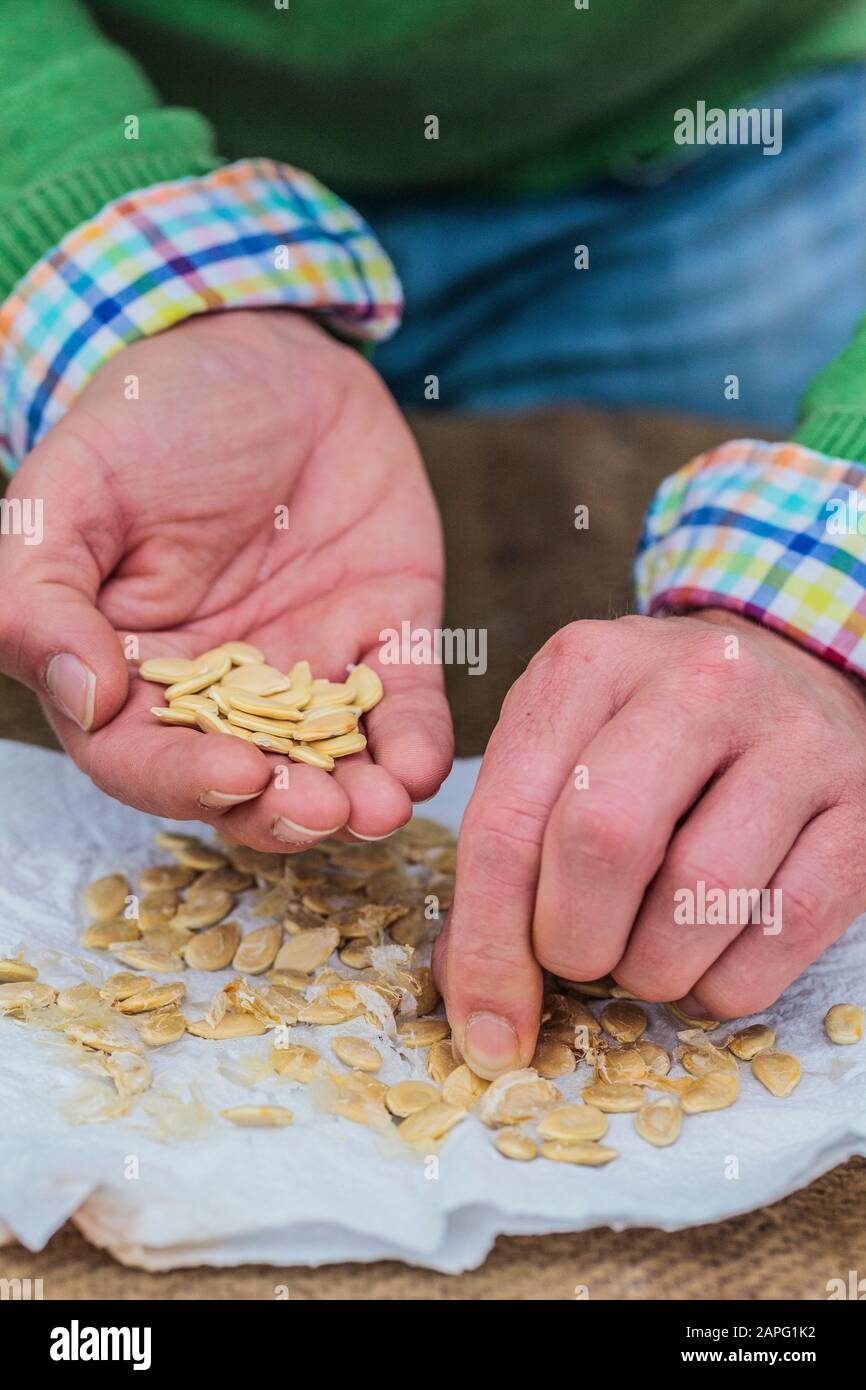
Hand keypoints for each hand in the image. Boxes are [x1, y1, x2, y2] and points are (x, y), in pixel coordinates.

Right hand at [0, 310, 451, 846]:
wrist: (270, 354)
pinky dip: (415, 742)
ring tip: (382, 807)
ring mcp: (306, 669)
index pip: (142, 755)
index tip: (235, 775)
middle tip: (326, 812)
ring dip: (357, 798)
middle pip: (245, 781)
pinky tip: (421, 764)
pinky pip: (402, 706)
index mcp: (131, 667)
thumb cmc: (153, 415)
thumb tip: (83, 694)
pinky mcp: (383, 639)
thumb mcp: (75, 487)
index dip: (184, 779)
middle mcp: (220, 691)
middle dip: (285, 809)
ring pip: (328, 763)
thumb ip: (43, 591)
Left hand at [436, 610, 865, 1076]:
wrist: (788, 677)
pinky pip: (787, 928)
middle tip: (579, 959)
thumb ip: (505, 853)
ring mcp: (793, 738)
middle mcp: (697, 682)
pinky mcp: (862, 803)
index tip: (485, 1025)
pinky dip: (729, 982)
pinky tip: (707, 963)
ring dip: (654, 969)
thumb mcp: (561, 751)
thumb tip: (477, 998)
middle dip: (573, 943)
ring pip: (701, 894)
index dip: (485, 940)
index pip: (508, 817)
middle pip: (604, 842)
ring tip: (645, 957)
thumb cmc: (649, 733)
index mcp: (590, 664)